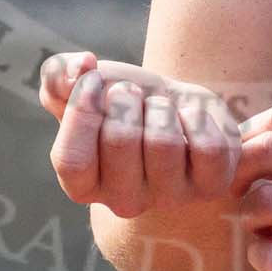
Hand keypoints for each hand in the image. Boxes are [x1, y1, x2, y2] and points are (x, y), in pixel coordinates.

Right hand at [37, 51, 243, 218]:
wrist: (173, 100)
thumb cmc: (121, 100)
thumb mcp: (80, 82)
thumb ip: (60, 75)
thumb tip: (81, 69)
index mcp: (85, 185)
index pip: (72, 160)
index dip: (81, 112)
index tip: (94, 80)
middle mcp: (125, 201)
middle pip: (120, 141)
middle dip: (126, 99)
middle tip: (131, 95)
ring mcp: (170, 197)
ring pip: (164, 142)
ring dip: (161, 107)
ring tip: (160, 108)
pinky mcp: (211, 185)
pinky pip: (208, 149)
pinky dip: (198, 117)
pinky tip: (190, 117)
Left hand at [231, 105, 271, 270]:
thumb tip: (269, 135)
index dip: (247, 136)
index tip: (242, 156)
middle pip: (264, 152)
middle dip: (236, 170)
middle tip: (236, 189)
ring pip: (265, 201)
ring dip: (247, 214)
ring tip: (258, 224)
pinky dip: (259, 254)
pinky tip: (268, 253)